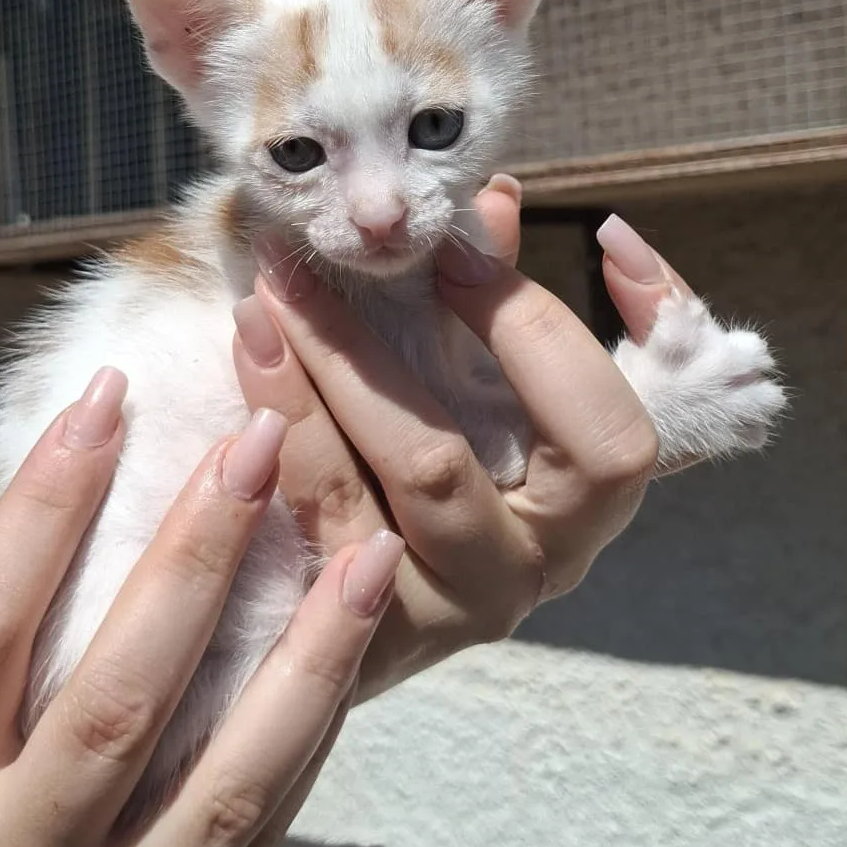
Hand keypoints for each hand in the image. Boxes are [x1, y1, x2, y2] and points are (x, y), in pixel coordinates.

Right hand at [0, 371, 402, 846]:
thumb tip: (77, 471)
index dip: (43, 502)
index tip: (107, 394)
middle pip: (117, 695)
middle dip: (196, 555)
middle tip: (258, 437)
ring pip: (231, 778)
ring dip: (313, 652)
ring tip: (372, 547)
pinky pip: (271, 823)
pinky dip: (319, 723)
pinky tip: (359, 639)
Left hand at [231, 177, 693, 700]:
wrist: (378, 593)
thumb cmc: (465, 451)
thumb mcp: (494, 377)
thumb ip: (500, 299)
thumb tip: (494, 201)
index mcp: (583, 509)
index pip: (607, 438)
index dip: (538, 332)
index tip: (464, 238)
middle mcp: (519, 574)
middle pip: (441, 465)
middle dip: (361, 355)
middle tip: (302, 271)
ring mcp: (428, 617)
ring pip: (353, 500)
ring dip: (296, 390)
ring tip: (256, 306)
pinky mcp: (347, 644)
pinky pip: (295, 543)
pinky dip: (266, 459)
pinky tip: (239, 385)